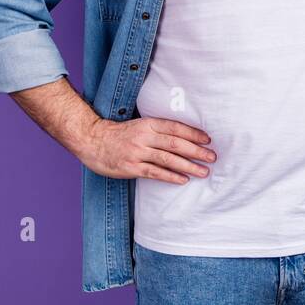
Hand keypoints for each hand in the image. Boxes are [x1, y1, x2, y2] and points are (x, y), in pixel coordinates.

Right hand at [79, 117, 214, 184]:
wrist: (92, 140)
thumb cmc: (120, 134)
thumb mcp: (139, 126)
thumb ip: (158, 130)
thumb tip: (184, 138)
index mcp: (148, 124)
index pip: (175, 128)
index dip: (193, 133)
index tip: (208, 139)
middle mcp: (144, 137)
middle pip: (175, 143)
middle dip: (196, 151)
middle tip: (212, 157)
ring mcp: (137, 153)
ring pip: (168, 159)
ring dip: (188, 166)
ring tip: (203, 171)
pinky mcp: (131, 167)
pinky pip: (155, 173)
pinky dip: (170, 176)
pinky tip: (183, 180)